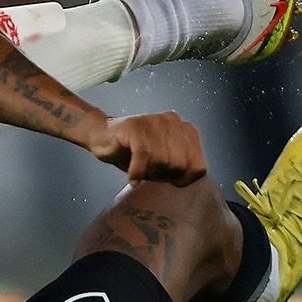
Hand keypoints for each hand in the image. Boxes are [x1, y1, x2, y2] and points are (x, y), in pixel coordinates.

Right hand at [86, 111, 206, 186]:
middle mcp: (174, 121)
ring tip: (139, 171)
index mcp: (186, 129)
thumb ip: (181, 168)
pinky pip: (143, 156)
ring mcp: (155, 121)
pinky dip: (137, 172)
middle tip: (149, 174)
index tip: (168, 179)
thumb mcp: (164, 162)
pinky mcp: (136, 126)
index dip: (183, 180)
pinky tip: (132, 178)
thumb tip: (188, 180)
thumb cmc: (135, 152)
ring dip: (148, 172)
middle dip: (164, 175)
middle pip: (180, 165)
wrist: (102, 136)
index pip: (198, 167)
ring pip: (162, 161)